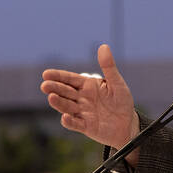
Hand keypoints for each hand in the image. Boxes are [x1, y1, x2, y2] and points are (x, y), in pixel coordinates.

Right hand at [42, 44, 140, 162]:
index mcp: (87, 85)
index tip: (46, 74)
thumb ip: (109, 66)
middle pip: (65, 92)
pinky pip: (75, 124)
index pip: (70, 79)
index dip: (58, 76)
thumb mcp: (117, 83)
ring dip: (58, 103)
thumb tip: (103, 46)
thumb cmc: (121, 100)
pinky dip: (69, 121)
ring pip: (67, 107)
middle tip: (45, 85)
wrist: (127, 123)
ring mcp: (82, 112)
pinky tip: (64, 117)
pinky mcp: (85, 126)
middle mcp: (81, 98)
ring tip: (51, 98)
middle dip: (54, 88)